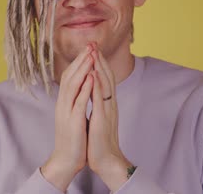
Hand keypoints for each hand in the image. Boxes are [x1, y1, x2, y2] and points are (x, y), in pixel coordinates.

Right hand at [41, 44, 94, 190]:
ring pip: (73, 85)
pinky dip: (85, 88)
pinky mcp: (72, 122)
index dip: (78, 62)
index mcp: (64, 102)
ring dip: (82, 69)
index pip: (69, 76)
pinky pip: (79, 101)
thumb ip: (76, 101)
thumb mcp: (73, 116)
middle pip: (69, 76)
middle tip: (90, 45)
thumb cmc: (73, 139)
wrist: (66, 161)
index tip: (88, 49)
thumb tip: (83, 87)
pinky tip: (92, 77)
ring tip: (91, 55)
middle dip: (80, 60)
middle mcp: (63, 104)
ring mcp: (66, 112)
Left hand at [87, 44, 132, 191]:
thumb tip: (93, 91)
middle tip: (93, 42)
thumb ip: (98, 104)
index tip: (93, 49)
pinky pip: (100, 99)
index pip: (104, 78)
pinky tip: (93, 74)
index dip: (99, 63)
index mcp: (107, 104)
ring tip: (94, 52)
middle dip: (100, 59)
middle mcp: (110, 104)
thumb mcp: (98, 117)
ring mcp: (107, 111)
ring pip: (105, 84)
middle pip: (107, 76)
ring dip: (100, 66)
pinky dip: (97, 85)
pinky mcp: (102, 119)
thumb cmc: (100, 141)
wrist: (106, 161)